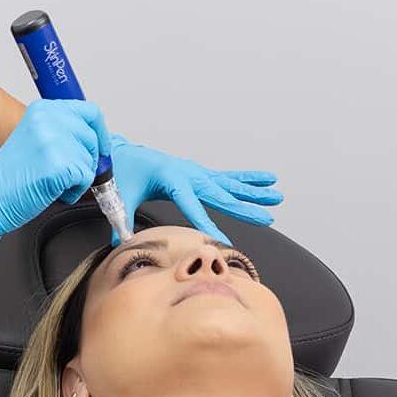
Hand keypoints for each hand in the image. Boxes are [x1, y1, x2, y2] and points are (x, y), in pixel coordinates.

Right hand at [0, 99, 111, 249]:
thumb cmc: (10, 175)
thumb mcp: (35, 138)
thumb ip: (61, 131)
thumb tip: (93, 137)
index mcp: (43, 109)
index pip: (89, 111)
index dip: (98, 132)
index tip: (99, 147)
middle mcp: (49, 119)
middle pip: (92, 137)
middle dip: (88, 159)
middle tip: (67, 173)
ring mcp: (55, 140)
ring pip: (91, 160)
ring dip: (78, 177)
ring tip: (52, 181)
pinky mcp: (61, 164)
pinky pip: (86, 179)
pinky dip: (74, 191)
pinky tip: (52, 190)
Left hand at [108, 134, 282, 246]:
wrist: (125, 153)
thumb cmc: (123, 174)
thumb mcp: (120, 197)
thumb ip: (121, 220)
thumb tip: (120, 243)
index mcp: (170, 180)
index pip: (191, 205)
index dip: (206, 222)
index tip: (222, 239)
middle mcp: (188, 174)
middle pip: (219, 194)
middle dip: (242, 208)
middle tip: (266, 219)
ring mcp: (197, 173)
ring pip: (229, 184)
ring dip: (254, 192)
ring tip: (277, 197)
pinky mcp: (200, 174)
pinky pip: (227, 178)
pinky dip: (248, 180)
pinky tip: (268, 180)